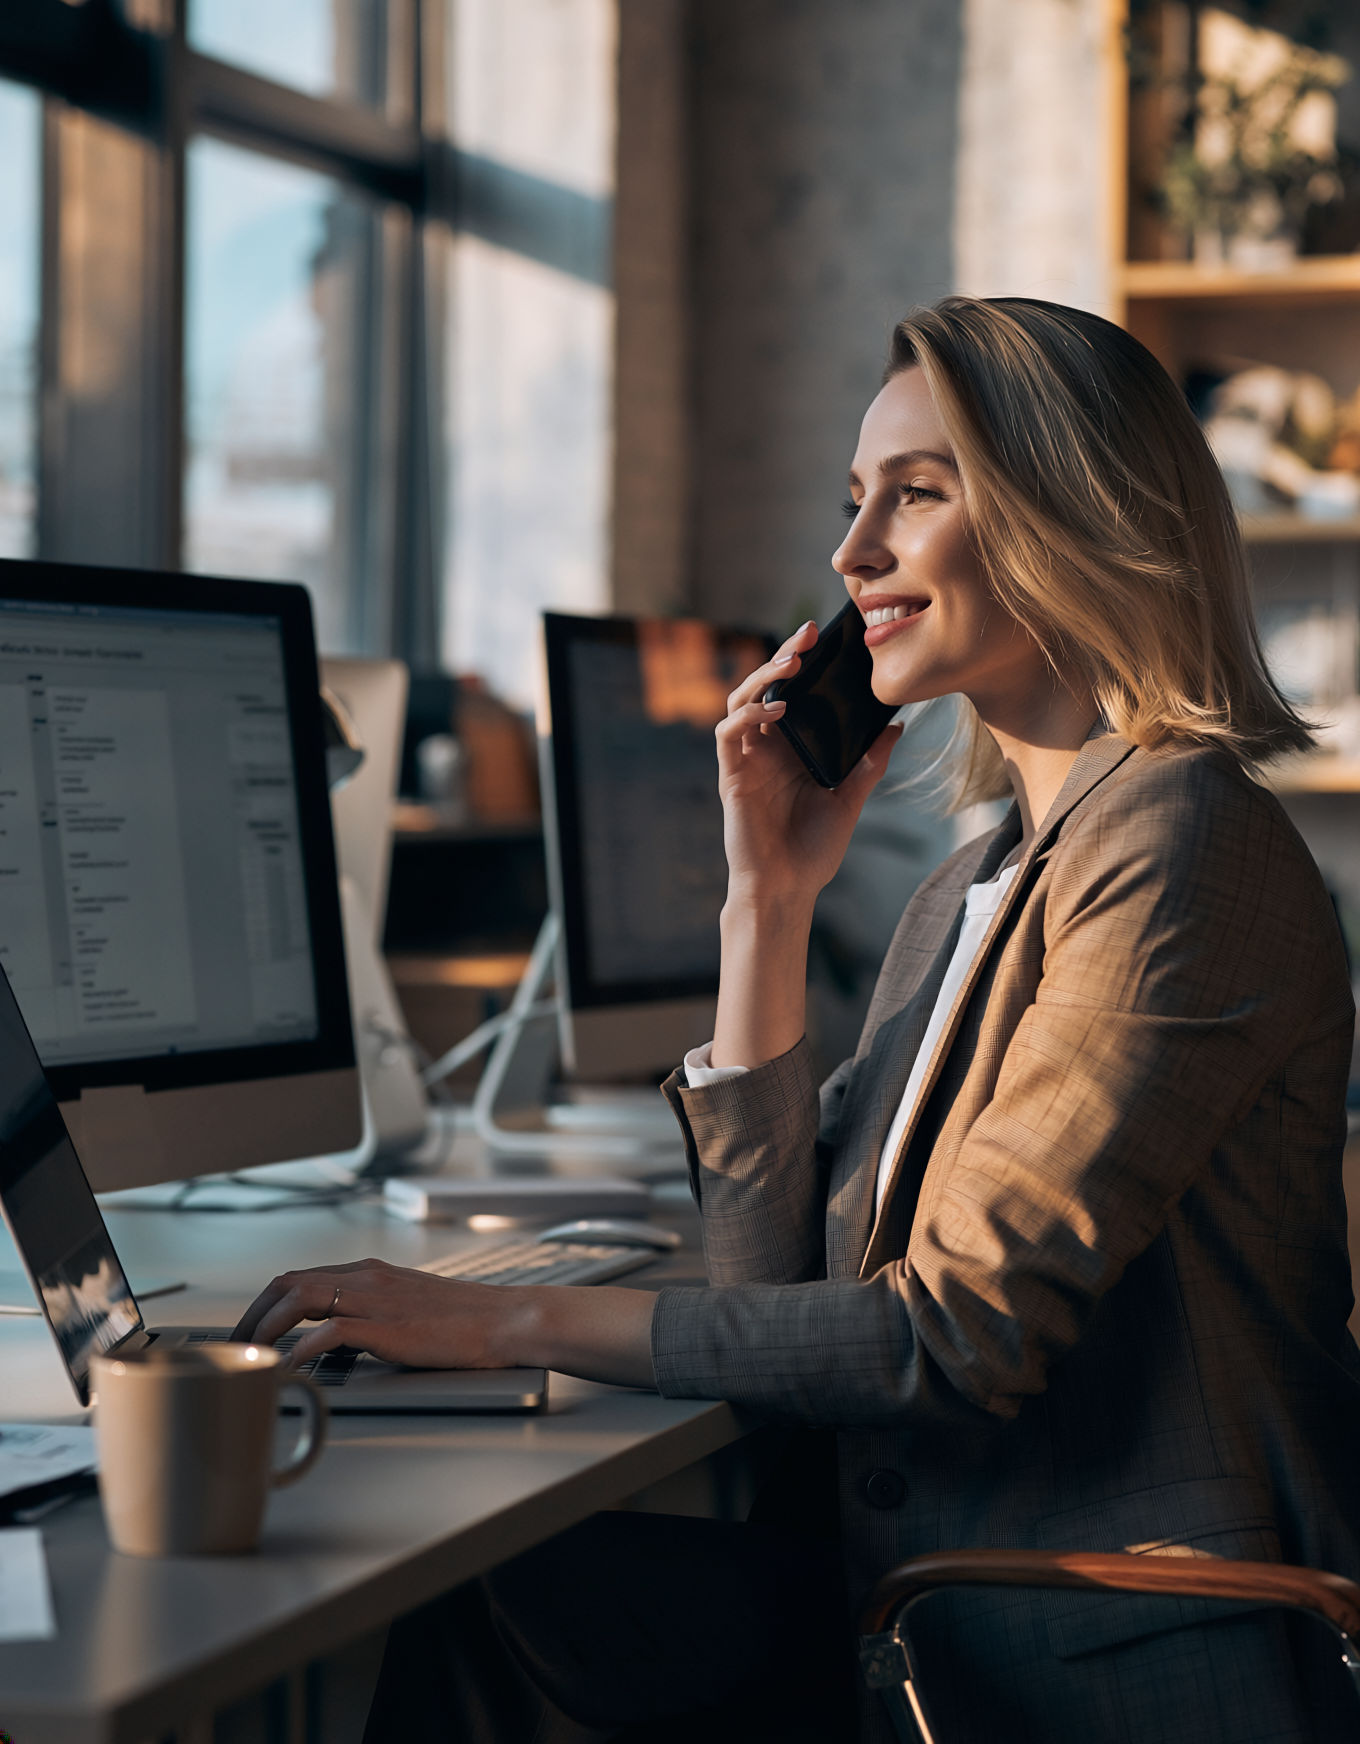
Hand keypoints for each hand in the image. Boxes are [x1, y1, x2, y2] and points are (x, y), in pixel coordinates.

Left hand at [230, 1257, 528, 1371]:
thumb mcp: (411, 1308)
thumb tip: (341, 1343)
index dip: (264, 1304)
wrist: (508, 1321)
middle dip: (252, 1316)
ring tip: (247, 1361)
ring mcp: (375, 1298)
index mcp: (370, 1271)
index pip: (299, 1276)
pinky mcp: (386, 1326)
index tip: (248, 1333)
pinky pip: (325, 1333)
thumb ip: (375, 1314)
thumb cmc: (468, 1322)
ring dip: (263, 1329)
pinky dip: (297, 1353)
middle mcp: (367, 1277)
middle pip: (287, 1282)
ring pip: (297, 1298)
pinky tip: (286, 1374)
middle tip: (234, 1351)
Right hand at [718, 619, 902, 910]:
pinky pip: (728, 733)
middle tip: (806, 636)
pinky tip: (776, 709)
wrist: (788, 889)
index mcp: (791, 749)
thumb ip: (869, 763)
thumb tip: (896, 726)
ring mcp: (746, 761)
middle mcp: (765, 749)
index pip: (792, 694)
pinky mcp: (732, 776)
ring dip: (762, 677)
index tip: (823, 638)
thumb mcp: (851, 799)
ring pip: (741, 701)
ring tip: (790, 663)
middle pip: (764, 687)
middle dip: (782, 657)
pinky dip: (749, 714)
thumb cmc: (814, 851)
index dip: (802, 665)